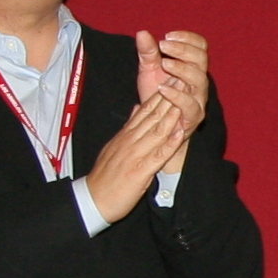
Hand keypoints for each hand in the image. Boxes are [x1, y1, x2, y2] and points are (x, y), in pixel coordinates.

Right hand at [84, 80, 192, 222]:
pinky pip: (158, 155)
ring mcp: (136, 155)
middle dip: (169, 97)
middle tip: (183, 78)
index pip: (145, 110)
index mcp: (126, 135)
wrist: (92, 199)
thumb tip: (136, 108)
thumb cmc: (106, 176)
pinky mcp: (140, 171)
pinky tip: (181, 132)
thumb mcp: (115, 146)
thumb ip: (128, 127)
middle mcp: (131, 141)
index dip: (160, 94)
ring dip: (172, 114)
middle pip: (153, 115)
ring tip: (184, 98)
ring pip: (157, 130)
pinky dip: (170, 143)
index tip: (172, 79)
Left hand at [139, 30, 208, 176]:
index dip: (188, 38)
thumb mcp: (149, 71)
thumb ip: (148, 53)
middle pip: (202, 59)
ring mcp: (198, 99)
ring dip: (183, 69)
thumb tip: (142, 32)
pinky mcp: (192, 117)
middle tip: (164, 45)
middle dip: (184, 50)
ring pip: (200, 80)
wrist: (154, 128)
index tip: (168, 35)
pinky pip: (190, 105)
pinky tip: (162, 88)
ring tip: (164, 62)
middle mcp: (199, 81)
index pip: (201, 46)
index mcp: (192, 67)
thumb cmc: (155, 98)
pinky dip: (177, 96)